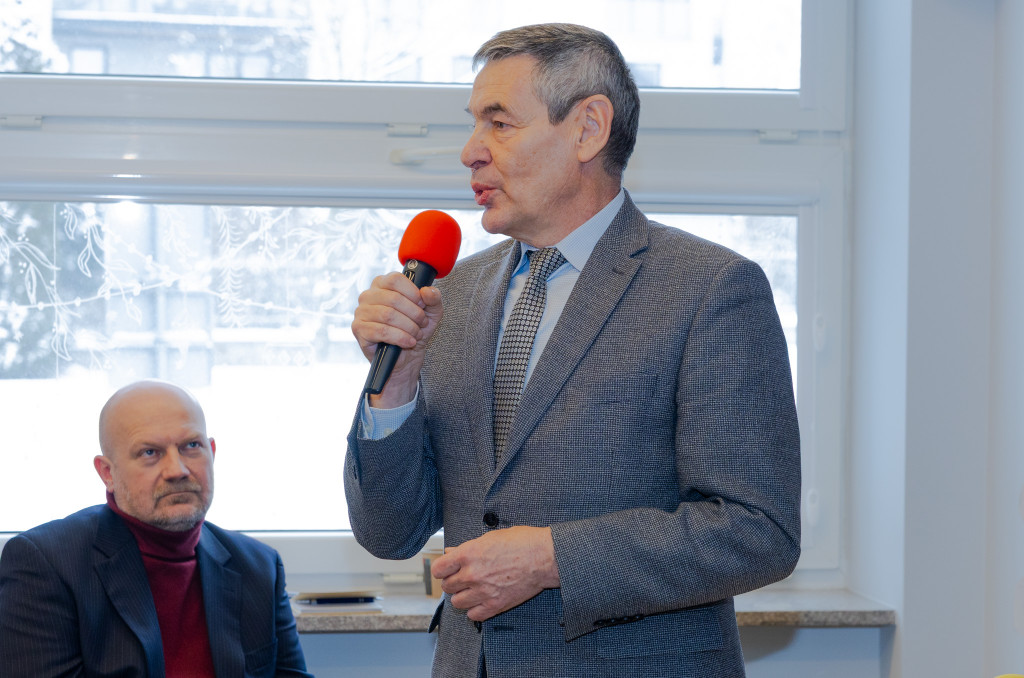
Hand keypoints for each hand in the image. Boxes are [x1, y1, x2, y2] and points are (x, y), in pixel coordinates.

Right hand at [350, 272, 443, 406]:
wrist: (407, 357)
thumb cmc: (415, 330)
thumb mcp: (431, 313)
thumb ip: (433, 299)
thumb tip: (427, 291)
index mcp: (382, 284)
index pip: (395, 279)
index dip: (413, 293)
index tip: (422, 305)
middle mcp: (368, 295)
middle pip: (393, 298)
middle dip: (414, 314)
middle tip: (421, 324)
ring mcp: (361, 312)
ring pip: (388, 315)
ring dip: (408, 327)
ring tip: (416, 334)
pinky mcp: (359, 329)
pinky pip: (381, 331)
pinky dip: (400, 337)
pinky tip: (408, 342)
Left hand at [432, 526, 560, 621]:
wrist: (545, 557)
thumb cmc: (522, 542)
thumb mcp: (490, 537)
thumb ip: (468, 547)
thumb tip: (451, 552)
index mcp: (468, 554)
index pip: (438, 569)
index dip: (442, 569)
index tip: (447, 569)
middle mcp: (472, 574)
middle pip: (447, 586)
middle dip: (453, 581)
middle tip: (463, 578)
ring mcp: (483, 591)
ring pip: (457, 602)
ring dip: (462, 596)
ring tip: (472, 590)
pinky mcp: (496, 605)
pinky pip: (473, 615)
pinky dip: (475, 610)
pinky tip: (482, 600)